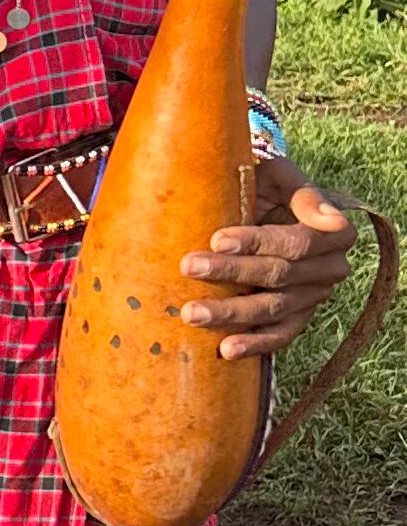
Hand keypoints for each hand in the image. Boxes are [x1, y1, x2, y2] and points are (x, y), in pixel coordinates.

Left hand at [180, 165, 357, 359]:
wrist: (256, 204)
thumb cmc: (267, 184)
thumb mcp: (283, 176)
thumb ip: (305, 195)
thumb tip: (333, 220)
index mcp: (335, 234)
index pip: (297, 243)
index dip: (258, 242)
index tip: (218, 239)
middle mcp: (329, 269)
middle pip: (279, 275)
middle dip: (232, 273)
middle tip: (189, 268)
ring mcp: (311, 297)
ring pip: (272, 308)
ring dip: (231, 313)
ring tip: (191, 313)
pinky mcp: (293, 318)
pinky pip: (278, 336)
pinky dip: (253, 344)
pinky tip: (225, 349)